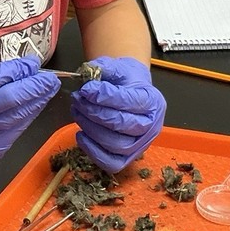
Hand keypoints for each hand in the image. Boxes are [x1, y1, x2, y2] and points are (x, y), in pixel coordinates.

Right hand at [0, 56, 60, 168]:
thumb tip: (29, 66)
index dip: (16, 69)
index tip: (32, 62)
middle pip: (10, 98)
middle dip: (35, 87)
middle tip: (51, 78)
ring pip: (19, 115)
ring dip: (38, 101)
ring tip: (49, 89)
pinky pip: (18, 129)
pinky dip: (29, 114)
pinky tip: (36, 104)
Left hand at [71, 57, 164, 172]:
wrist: (130, 90)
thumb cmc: (125, 80)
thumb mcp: (118, 67)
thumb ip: (104, 68)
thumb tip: (88, 73)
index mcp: (153, 101)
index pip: (128, 101)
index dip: (104, 96)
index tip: (85, 89)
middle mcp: (152, 126)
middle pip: (121, 124)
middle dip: (94, 112)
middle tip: (77, 99)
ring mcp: (141, 145)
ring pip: (115, 144)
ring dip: (90, 128)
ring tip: (77, 112)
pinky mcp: (128, 158)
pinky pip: (111, 163)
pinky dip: (92, 151)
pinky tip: (81, 134)